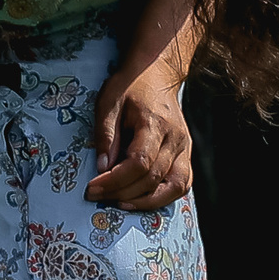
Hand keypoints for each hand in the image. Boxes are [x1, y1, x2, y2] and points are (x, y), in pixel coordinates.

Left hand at [86, 64, 193, 210]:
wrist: (157, 74)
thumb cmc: (129, 87)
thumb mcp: (108, 103)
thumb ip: (105, 135)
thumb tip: (102, 168)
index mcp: (156, 124)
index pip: (139, 163)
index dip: (115, 181)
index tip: (92, 188)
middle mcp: (176, 138)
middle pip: (153, 178)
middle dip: (122, 193)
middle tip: (97, 197)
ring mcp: (185, 148)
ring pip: (174, 187)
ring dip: (145, 202)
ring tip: (119, 205)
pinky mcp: (186, 154)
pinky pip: (182, 184)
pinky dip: (163, 197)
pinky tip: (140, 200)